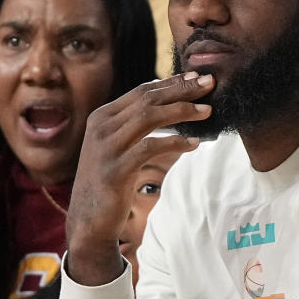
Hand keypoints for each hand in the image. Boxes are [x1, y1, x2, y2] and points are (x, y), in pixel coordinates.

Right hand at [65, 72, 213, 285]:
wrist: (89, 220)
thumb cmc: (109, 182)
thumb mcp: (117, 147)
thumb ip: (133, 125)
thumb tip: (168, 103)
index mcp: (102, 117)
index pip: (141, 91)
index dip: (171, 82)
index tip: (197, 77)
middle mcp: (101, 127)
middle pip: (148, 98)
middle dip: (181, 89)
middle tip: (210, 83)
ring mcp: (106, 147)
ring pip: (149, 117)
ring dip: (182, 110)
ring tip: (207, 111)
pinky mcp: (115, 169)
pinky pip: (150, 147)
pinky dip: (176, 143)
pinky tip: (195, 145)